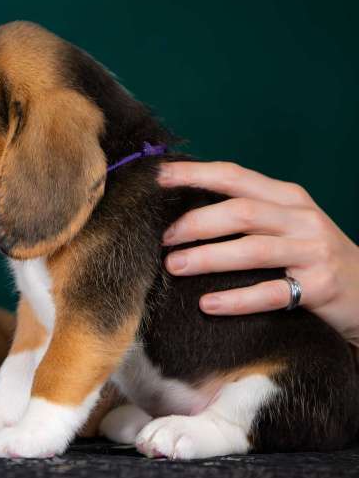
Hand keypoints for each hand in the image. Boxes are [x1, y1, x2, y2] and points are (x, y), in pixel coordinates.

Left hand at [157, 161, 358, 348]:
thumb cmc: (311, 255)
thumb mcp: (284, 224)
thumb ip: (244, 213)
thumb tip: (179, 211)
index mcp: (287, 197)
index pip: (235, 176)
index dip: (195, 174)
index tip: (158, 176)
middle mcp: (301, 219)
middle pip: (240, 211)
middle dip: (195, 223)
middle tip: (163, 239)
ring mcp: (313, 252)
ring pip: (252, 250)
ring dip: (207, 257)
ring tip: (174, 266)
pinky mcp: (319, 287)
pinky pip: (270, 292)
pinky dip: (236, 299)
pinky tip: (207, 303)